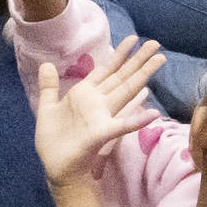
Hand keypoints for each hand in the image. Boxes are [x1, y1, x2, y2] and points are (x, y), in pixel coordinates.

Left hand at [30, 43, 164, 189]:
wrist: (56, 167)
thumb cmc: (54, 141)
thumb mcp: (47, 108)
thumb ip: (49, 87)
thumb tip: (46, 64)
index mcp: (85, 94)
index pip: (106, 69)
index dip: (119, 54)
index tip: (133, 38)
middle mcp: (98, 102)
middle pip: (121, 76)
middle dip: (138, 60)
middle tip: (156, 43)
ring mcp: (103, 117)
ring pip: (126, 92)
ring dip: (143, 77)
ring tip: (159, 61)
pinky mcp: (103, 133)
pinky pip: (123, 125)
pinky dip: (137, 119)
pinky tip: (153, 113)